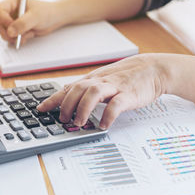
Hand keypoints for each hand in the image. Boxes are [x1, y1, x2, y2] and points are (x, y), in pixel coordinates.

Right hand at [0, 0, 65, 43]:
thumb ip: (22, 23)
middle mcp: (9, 11)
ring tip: (27, 34)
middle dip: (8, 32)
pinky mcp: (15, 29)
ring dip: (15, 37)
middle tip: (18, 36)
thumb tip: (10, 31)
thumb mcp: (35, 17)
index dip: (3, 20)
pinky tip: (28, 35)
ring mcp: (12, 21)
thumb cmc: (46, 12)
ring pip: (4, 33)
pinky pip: (11, 38)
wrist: (54, 19)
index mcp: (12, 1)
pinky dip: (19, 39)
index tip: (12, 27)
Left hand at [37, 54, 166, 128]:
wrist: (153, 69)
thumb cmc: (126, 76)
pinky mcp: (129, 94)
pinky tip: (103, 125)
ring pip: (93, 93)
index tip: (41, 109)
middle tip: (63, 119)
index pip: (69, 88)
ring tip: (79, 122)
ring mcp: (115, 87)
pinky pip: (116, 104)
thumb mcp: (103, 79)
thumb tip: (67, 92)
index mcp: (93, 79)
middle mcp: (100, 81)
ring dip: (83, 108)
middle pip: (78, 89)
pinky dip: (108, 115)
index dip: (54, 99)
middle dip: (67, 105)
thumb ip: (86, 87)